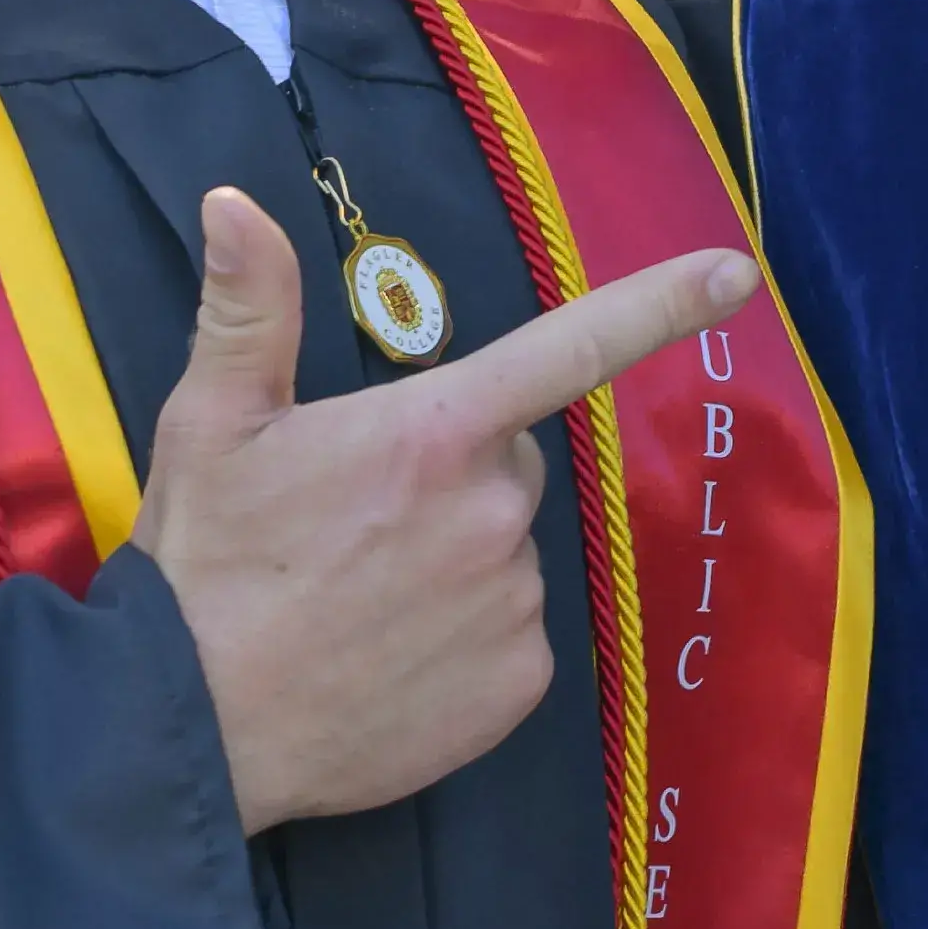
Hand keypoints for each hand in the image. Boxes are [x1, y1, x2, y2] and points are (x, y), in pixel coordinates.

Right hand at [128, 188, 755, 834]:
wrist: (194, 728)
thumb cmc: (202, 565)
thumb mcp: (210, 421)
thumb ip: (249, 306)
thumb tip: (235, 200)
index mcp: (432, 433)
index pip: (567, 348)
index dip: (659, 304)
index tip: (733, 271)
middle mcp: (491, 514)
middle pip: (509, 463)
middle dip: (454, 473)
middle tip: (356, 518)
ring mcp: (512, 605)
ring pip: (508, 551)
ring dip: (456, 559)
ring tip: (360, 596)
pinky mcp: (518, 685)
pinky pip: (514, 634)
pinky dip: (467, 638)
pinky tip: (390, 653)